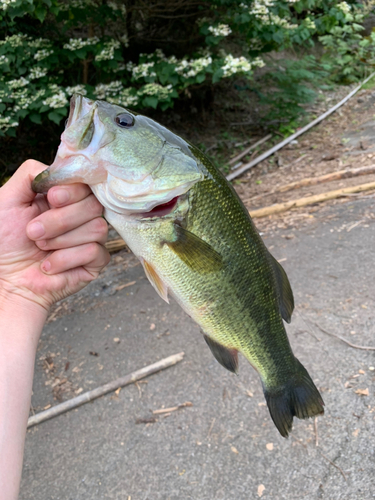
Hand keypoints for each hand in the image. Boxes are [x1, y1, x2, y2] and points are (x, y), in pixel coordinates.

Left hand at [0, 159, 109, 311]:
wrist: (6, 280)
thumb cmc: (5, 242)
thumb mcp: (8, 200)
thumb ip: (31, 174)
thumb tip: (60, 168)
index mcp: (65, 198)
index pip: (86, 183)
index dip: (72, 190)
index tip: (51, 199)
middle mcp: (82, 215)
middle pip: (93, 205)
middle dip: (59, 220)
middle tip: (33, 233)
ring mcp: (92, 238)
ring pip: (97, 227)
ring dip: (61, 241)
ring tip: (41, 249)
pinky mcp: (96, 262)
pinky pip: (94, 252)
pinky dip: (66, 259)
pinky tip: (48, 265)